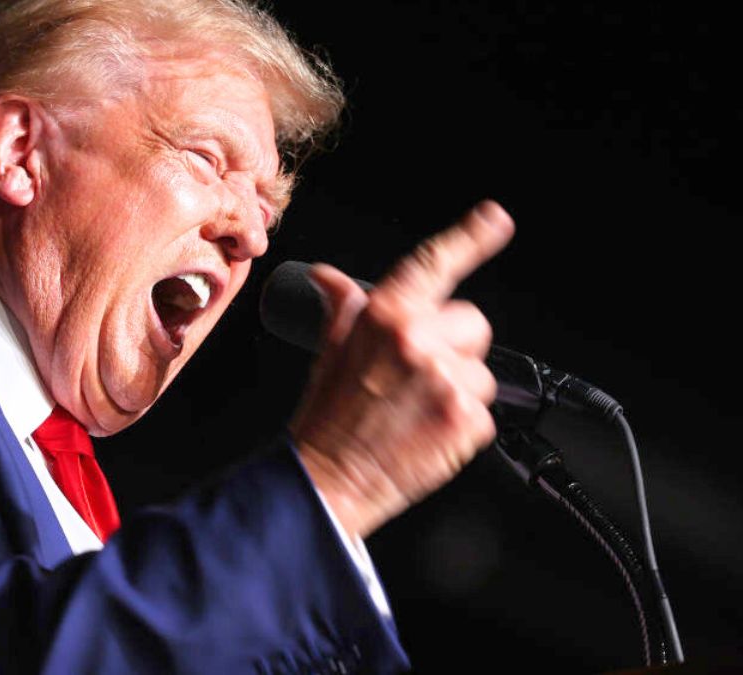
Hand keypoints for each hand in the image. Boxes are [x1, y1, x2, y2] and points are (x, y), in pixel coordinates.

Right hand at [290, 200, 514, 538]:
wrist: (329, 478)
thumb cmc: (327, 416)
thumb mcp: (329, 350)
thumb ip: (343, 307)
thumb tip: (328, 277)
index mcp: (385, 316)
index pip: (434, 264)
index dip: (471, 237)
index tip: (496, 218)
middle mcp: (418, 340)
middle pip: (473, 323)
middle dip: (455, 347)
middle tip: (420, 376)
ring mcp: (446, 380)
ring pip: (483, 373)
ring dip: (460, 390)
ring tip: (418, 410)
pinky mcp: (467, 419)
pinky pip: (485, 412)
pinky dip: (463, 425)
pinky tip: (429, 432)